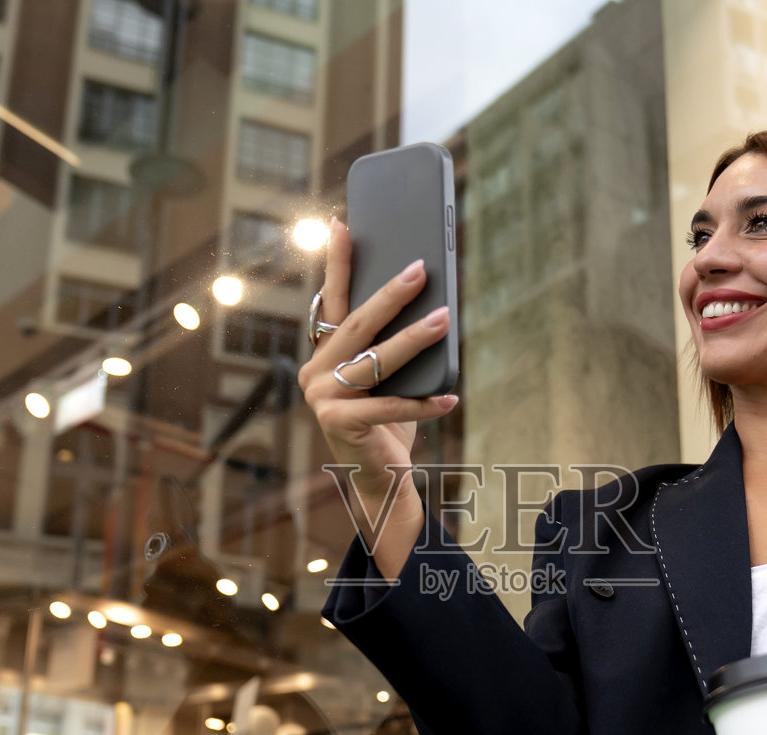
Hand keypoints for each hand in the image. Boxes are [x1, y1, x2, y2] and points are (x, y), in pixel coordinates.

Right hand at [296, 218, 458, 501]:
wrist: (379, 478)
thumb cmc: (389, 421)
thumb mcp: (389, 378)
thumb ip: (393, 347)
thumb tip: (433, 305)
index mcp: (324, 353)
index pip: (332, 300)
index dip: (337, 262)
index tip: (341, 223)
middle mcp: (315, 371)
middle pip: (358, 324)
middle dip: (391, 294)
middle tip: (421, 268)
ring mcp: (322, 398)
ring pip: (375, 362)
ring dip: (414, 340)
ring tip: (445, 320)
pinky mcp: (338, 424)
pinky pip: (389, 407)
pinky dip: (423, 404)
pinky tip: (450, 397)